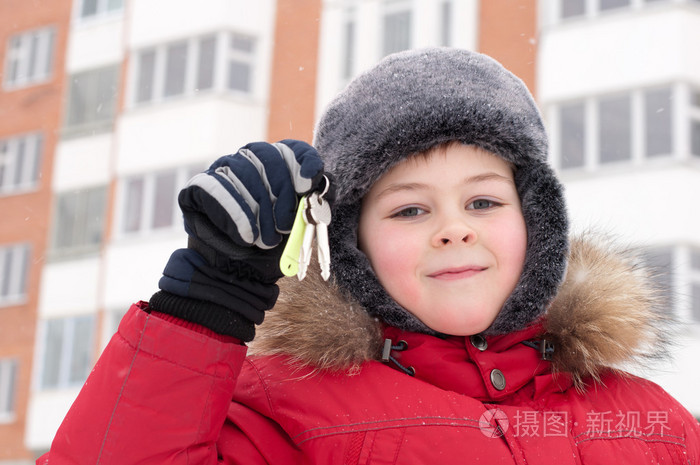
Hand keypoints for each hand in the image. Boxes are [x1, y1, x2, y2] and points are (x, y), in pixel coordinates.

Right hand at [151, 140, 327, 340]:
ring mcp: (222, 171)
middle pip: (269, 156)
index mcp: (277, 167)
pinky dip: (235, 215)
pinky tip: (245, 237)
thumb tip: (324, 184)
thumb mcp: (299, 228)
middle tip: (285, 227)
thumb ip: (313, 205)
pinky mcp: (199, 187)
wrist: (235, 278)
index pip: (293, 149)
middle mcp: (249, 161)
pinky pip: (216, 188)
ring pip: (243, 171)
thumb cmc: (270, 250)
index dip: (304, 161)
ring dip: (259, 211)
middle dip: (282, 194)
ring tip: (265, 240)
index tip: (308, 183)